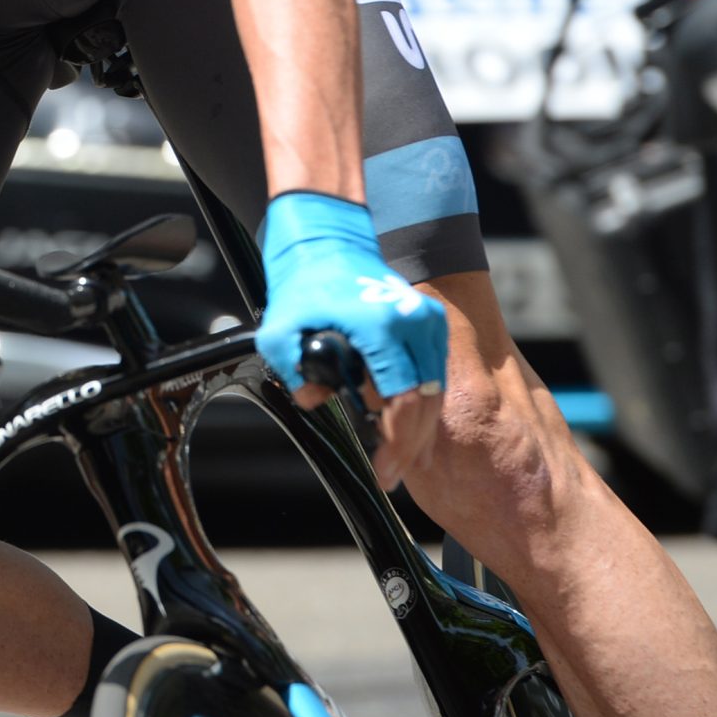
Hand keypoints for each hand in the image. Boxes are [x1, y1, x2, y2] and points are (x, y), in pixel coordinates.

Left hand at [258, 192, 450, 490]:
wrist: (328, 241)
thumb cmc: (305, 283)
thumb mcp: (282, 330)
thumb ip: (294, 369)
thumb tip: (312, 399)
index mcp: (380, 329)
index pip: (402, 401)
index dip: (396, 444)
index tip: (385, 472)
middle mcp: (412, 325)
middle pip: (424, 404)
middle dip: (409, 446)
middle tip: (391, 475)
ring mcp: (425, 322)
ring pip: (434, 391)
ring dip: (418, 427)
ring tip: (400, 459)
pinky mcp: (428, 322)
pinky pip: (433, 373)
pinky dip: (423, 402)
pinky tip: (406, 427)